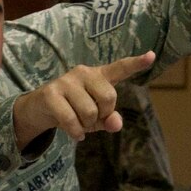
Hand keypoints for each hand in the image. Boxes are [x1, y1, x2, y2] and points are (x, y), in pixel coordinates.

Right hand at [12, 53, 154, 145]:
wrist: (39, 110)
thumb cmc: (73, 110)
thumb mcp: (95, 118)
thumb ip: (109, 119)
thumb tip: (116, 123)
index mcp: (98, 76)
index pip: (120, 68)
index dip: (137, 63)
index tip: (152, 55)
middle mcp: (83, 73)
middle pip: (109, 97)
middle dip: (103, 115)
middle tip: (92, 118)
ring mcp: (66, 81)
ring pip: (90, 111)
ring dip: (87, 125)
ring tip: (79, 124)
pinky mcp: (51, 93)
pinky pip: (72, 120)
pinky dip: (76, 132)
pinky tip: (75, 134)